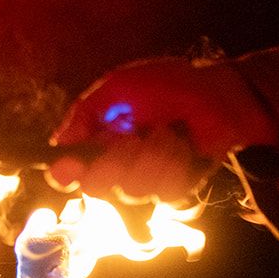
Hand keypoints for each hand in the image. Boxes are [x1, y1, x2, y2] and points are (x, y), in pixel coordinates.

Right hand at [47, 58, 278, 204]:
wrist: (218, 96)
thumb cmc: (167, 85)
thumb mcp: (119, 87)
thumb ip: (86, 112)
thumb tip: (60, 141)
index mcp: (99, 139)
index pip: (70, 168)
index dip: (65, 172)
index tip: (68, 167)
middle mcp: (117, 162)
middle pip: (96, 186)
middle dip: (113, 163)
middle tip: (132, 139)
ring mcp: (146, 177)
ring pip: (131, 190)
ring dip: (151, 158)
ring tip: (168, 133)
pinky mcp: (175, 187)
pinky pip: (163, 192)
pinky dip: (174, 165)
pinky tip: (183, 146)